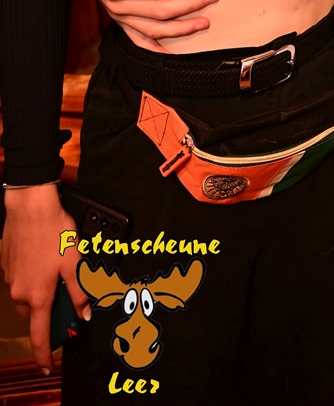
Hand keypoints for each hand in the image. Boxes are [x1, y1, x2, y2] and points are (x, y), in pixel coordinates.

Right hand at [1, 184, 91, 371]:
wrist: (30, 207)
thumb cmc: (53, 231)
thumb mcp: (75, 262)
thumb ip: (81, 291)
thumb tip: (86, 312)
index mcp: (38, 296)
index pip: (40, 336)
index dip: (44, 355)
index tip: (47, 367)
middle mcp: (21, 293)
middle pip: (35, 316)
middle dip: (49, 313)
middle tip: (66, 298)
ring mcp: (12, 280)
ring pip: (28, 298)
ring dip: (41, 295)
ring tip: (58, 272)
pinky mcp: (8, 267)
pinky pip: (22, 282)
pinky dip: (34, 279)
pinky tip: (45, 260)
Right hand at [71, 0, 216, 49]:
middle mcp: (118, 7)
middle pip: (160, 10)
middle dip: (190, 4)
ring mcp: (120, 17)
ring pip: (155, 30)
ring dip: (182, 28)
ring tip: (205, 22)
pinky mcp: (122, 22)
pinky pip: (140, 40)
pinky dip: (156, 49)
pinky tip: (172, 54)